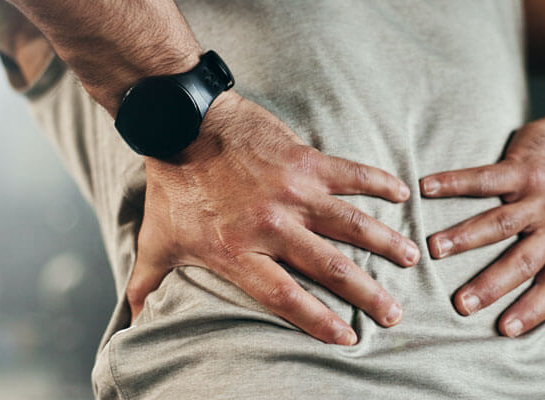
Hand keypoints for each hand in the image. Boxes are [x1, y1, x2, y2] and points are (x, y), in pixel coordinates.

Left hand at [128, 92, 419, 344]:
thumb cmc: (172, 187)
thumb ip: (148, 285)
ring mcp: (293, 191)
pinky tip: (403, 193)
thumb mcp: (157, 242)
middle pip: (330, 268)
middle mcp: (272, 226)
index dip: (319, 321)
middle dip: (367, 293)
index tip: (348, 338)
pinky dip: (379, 182)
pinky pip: (351, 173)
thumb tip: (132, 322)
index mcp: (239, 253)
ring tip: (412, 259)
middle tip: (394, 314)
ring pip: (351, 223)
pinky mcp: (305, 160)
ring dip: (386, 242)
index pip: (287, 297)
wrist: (183, 123)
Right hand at [419, 115, 544, 336]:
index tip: (505, 331)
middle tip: (461, 304)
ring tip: (434, 250)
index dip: (532, 312)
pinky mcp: (524, 169)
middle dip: (490, 285)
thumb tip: (516, 303)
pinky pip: (485, 179)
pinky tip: (427, 188)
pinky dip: (453, 183)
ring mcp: (540, 197)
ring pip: (500, 223)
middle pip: (521, 262)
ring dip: (465, 237)